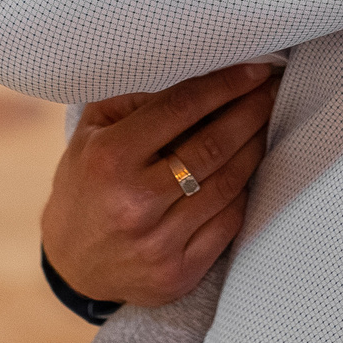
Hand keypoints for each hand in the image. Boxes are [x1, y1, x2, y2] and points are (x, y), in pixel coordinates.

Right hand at [41, 60, 280, 305]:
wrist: (72, 262)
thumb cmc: (86, 184)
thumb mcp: (92, 132)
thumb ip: (136, 99)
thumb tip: (197, 72)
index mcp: (110, 158)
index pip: (181, 108)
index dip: (224, 85)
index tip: (254, 71)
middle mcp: (135, 202)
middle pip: (213, 147)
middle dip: (250, 112)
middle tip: (271, 91)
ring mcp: (159, 242)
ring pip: (228, 185)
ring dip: (254, 148)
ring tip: (264, 123)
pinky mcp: (179, 272)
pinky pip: (228, 223)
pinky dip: (242, 191)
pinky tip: (248, 168)